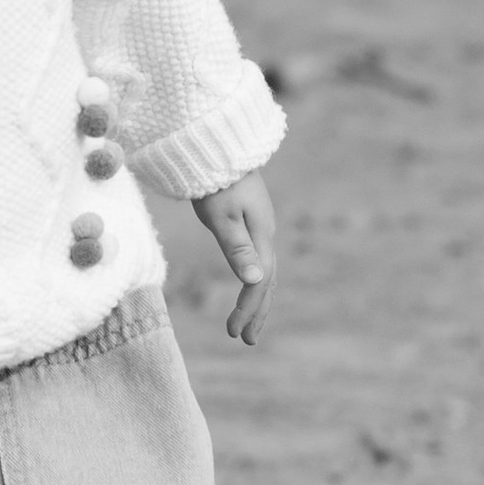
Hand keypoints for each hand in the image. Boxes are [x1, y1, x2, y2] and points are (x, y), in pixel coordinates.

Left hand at [191, 170, 278, 345]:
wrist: (221, 145)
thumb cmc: (217, 180)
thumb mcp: (222, 216)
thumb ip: (237, 248)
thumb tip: (255, 281)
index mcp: (261, 236)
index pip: (258, 282)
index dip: (248, 309)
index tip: (233, 332)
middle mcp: (265, 234)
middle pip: (267, 281)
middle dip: (257, 311)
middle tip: (244, 339)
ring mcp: (259, 226)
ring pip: (264, 270)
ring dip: (257, 298)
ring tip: (246, 322)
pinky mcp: (250, 219)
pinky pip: (258, 258)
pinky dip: (253, 279)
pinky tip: (246, 284)